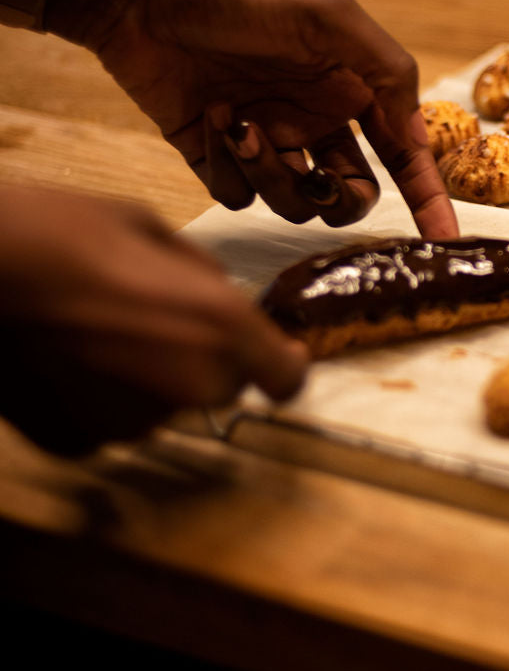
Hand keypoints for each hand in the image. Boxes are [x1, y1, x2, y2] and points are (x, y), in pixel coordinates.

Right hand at [0, 188, 307, 455]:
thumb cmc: (57, 232)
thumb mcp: (146, 226)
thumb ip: (200, 273)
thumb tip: (220, 294)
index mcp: (220, 328)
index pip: (288, 378)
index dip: (282, 364)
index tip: (274, 352)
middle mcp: (189, 387)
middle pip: (222, 388)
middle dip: (204, 359)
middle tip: (153, 318)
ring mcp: (132, 424)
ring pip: (163, 405)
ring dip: (148, 379)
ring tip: (96, 330)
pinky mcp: (80, 444)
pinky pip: (110, 420)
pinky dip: (98, 397)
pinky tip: (65, 356)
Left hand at [42, 0, 457, 239]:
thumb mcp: (329, 16)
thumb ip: (386, 70)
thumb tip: (418, 130)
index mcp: (349, 89)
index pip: (402, 154)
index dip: (427, 197)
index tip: (444, 238)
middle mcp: (313, 121)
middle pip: (350, 195)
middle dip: (340, 199)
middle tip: (318, 177)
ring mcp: (265, 141)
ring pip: (293, 202)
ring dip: (272, 174)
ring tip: (242, 126)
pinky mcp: (216, 155)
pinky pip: (239, 197)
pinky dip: (231, 171)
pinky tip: (215, 123)